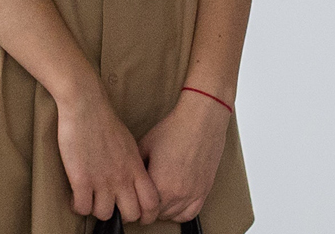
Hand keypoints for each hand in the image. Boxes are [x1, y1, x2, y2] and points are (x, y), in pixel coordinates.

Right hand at [56, 82, 159, 224]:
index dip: (146, 214)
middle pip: (131, 214)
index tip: (135, 213)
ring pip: (105, 214)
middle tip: (109, 205)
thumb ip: (132, 164)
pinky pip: (82, 208)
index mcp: (135, 166)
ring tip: (90, 198)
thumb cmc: (105, 120)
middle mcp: (122, 176)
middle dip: (121, 215)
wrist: (86, 104)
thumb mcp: (128, 143)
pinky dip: (78, 206)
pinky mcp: (82, 180)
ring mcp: (102, 179)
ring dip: (96, 209)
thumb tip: (133, 180)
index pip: (152, 202)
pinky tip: (76, 195)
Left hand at [137, 89, 230, 222]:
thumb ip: (137, 165)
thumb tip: (130, 177)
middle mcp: (176, 194)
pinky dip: (181, 212)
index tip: (134, 200)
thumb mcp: (146, 144)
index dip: (136, 204)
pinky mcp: (204, 190)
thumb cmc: (175, 128)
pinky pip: (191, 213)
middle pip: (157, 214)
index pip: (143, 208)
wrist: (200, 120)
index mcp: (159, 184)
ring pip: (173, 215)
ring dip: (164, 209)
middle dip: (149, 207)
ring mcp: (192, 194)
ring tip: (159, 198)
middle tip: (145, 197)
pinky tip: (176, 203)